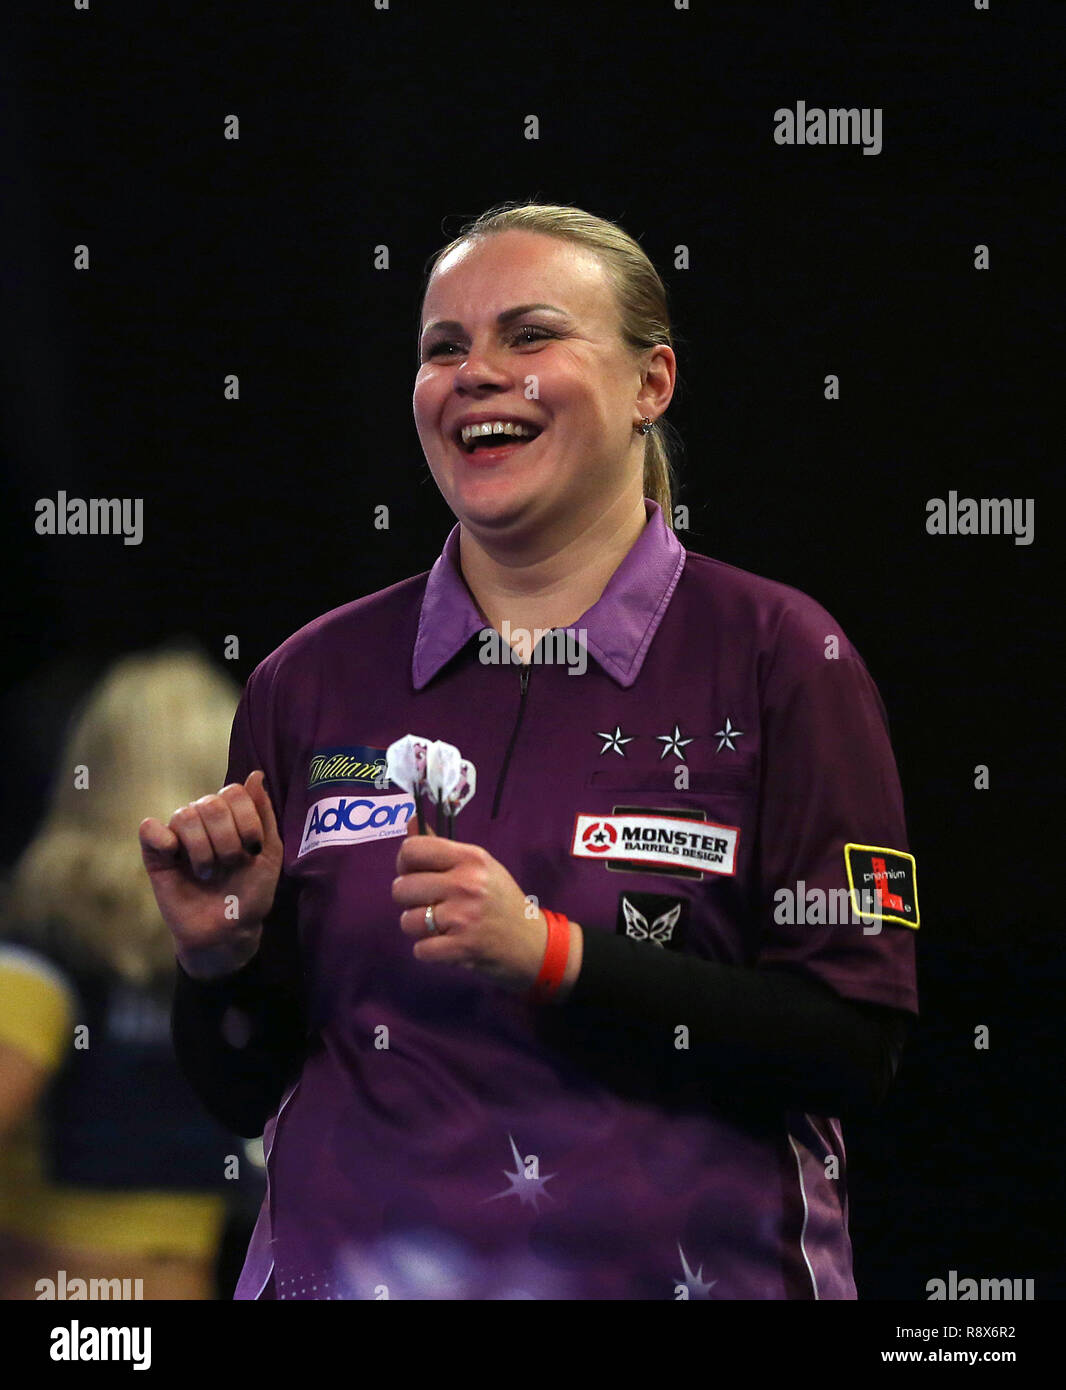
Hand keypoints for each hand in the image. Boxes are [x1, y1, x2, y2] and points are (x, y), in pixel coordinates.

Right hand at [138, 770, 283, 978]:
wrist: (229, 931)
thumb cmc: (251, 893)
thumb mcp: (269, 852)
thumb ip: (263, 813)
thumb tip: (255, 775)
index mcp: (230, 816)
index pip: (233, 792)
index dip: (246, 820)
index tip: (253, 849)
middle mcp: (203, 821)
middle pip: (211, 803)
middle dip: (227, 839)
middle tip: (230, 864)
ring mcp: (179, 837)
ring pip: (185, 815)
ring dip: (203, 848)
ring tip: (208, 872)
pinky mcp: (156, 856)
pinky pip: (150, 830)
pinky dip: (163, 838)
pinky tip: (175, 855)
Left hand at [392, 815, 575, 996]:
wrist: (532, 942)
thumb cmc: (500, 900)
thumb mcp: (479, 866)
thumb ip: (441, 848)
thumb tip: (411, 821)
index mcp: (471, 858)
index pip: (412, 849)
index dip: (405, 863)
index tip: (416, 874)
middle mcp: (467, 883)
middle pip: (401, 888)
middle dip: (409, 900)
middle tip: (430, 904)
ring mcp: (464, 916)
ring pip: (407, 921)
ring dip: (419, 928)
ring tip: (441, 926)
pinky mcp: (462, 947)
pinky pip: (420, 950)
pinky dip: (429, 951)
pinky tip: (448, 944)